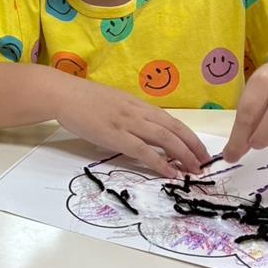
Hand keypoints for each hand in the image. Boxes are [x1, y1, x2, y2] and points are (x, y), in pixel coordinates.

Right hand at [53, 76, 210, 177]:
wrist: (63, 94)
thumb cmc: (83, 99)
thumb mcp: (113, 102)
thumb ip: (128, 114)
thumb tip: (141, 128)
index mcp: (137, 104)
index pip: (171, 121)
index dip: (188, 135)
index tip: (199, 149)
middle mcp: (137, 112)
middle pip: (174, 129)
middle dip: (193, 147)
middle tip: (204, 163)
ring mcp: (127, 123)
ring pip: (165, 139)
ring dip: (183, 155)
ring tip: (194, 170)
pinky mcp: (115, 135)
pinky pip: (143, 151)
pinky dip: (160, 162)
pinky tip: (170, 173)